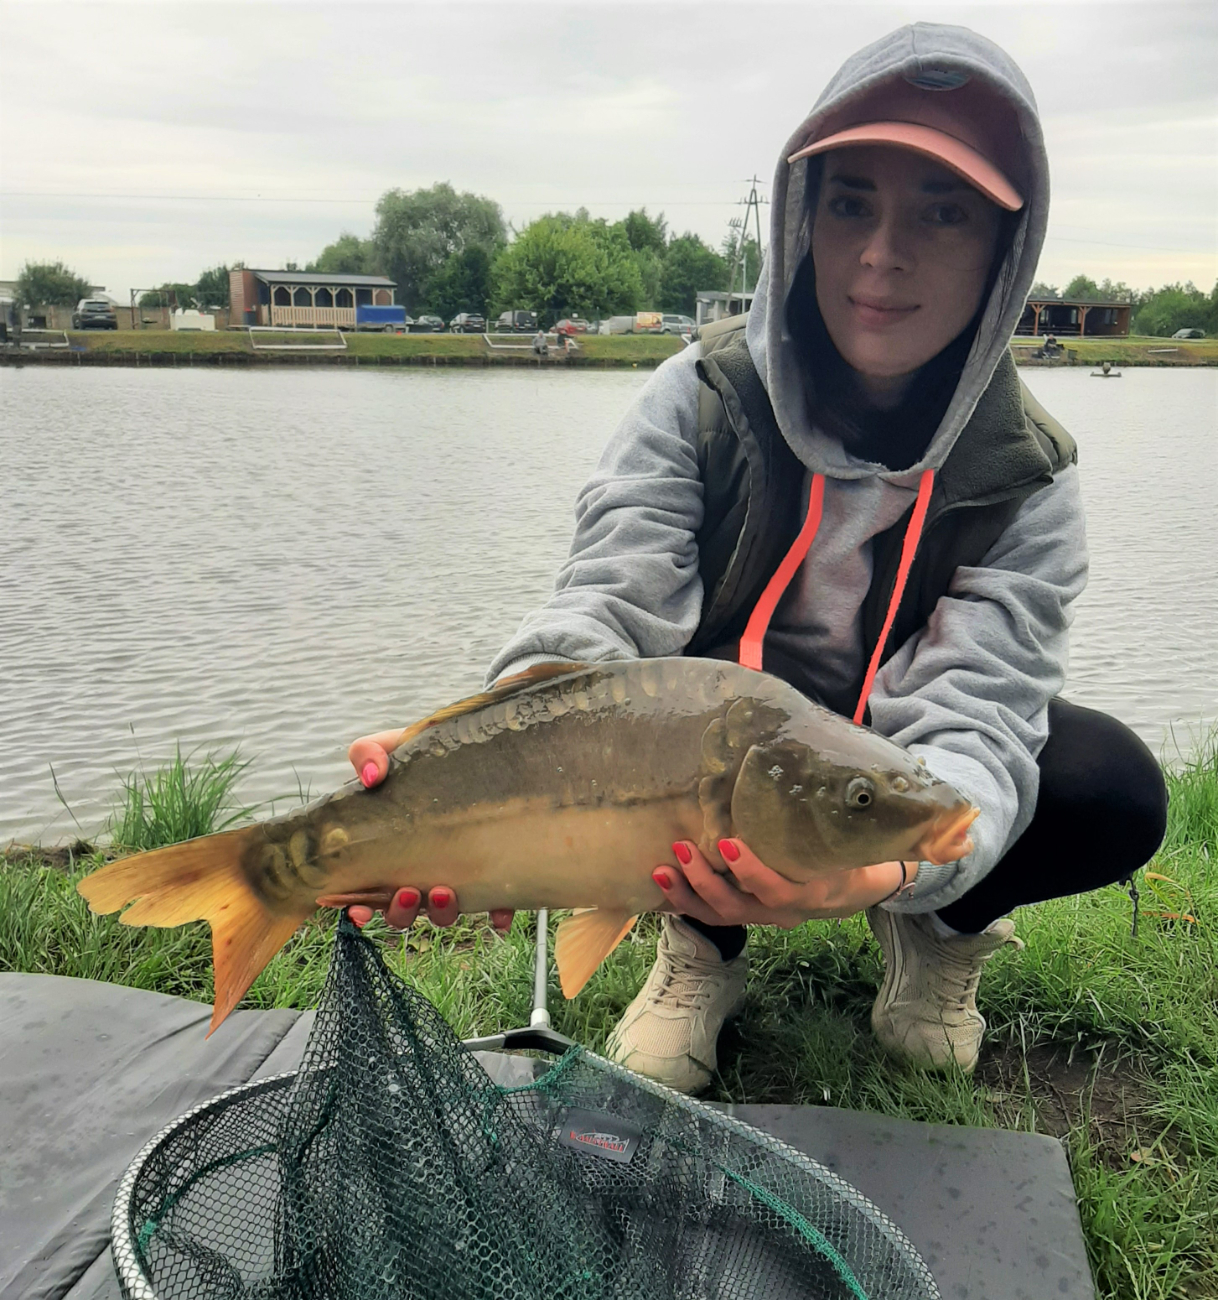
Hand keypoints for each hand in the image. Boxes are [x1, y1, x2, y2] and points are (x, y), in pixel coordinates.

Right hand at [344, 730, 513, 932]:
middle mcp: (420, 870)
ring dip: (441, 912)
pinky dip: (496, 914)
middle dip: (401, 911)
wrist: (478, 750)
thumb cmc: (427, 754)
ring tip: (444, 891)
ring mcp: (456, 874)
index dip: (358, 908)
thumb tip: (372, 777)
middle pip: (403, 911)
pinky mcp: (493, 872)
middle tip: (408, 892)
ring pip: (443, 913)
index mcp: (390, 850)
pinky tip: (500, 914)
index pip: (366, 890)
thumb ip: (370, 752)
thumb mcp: (394, 746)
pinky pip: (495, 904)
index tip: (357, 909)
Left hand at [652, 839, 914, 927]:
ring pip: (720, 916)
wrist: (854, 889)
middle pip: (738, 908)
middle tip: (682, 848)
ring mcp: (763, 916)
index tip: (728, 844)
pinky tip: (664, 881)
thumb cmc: (847, 854)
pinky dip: (686, 901)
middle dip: (705, 881)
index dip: (752, 873)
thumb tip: (816, 770)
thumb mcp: (847, 840)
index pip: (779, 891)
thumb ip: (828, 818)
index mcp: (814, 892)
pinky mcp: (747, 913)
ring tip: (661, 869)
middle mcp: (784, 912)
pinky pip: (713, 915)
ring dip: (687, 894)